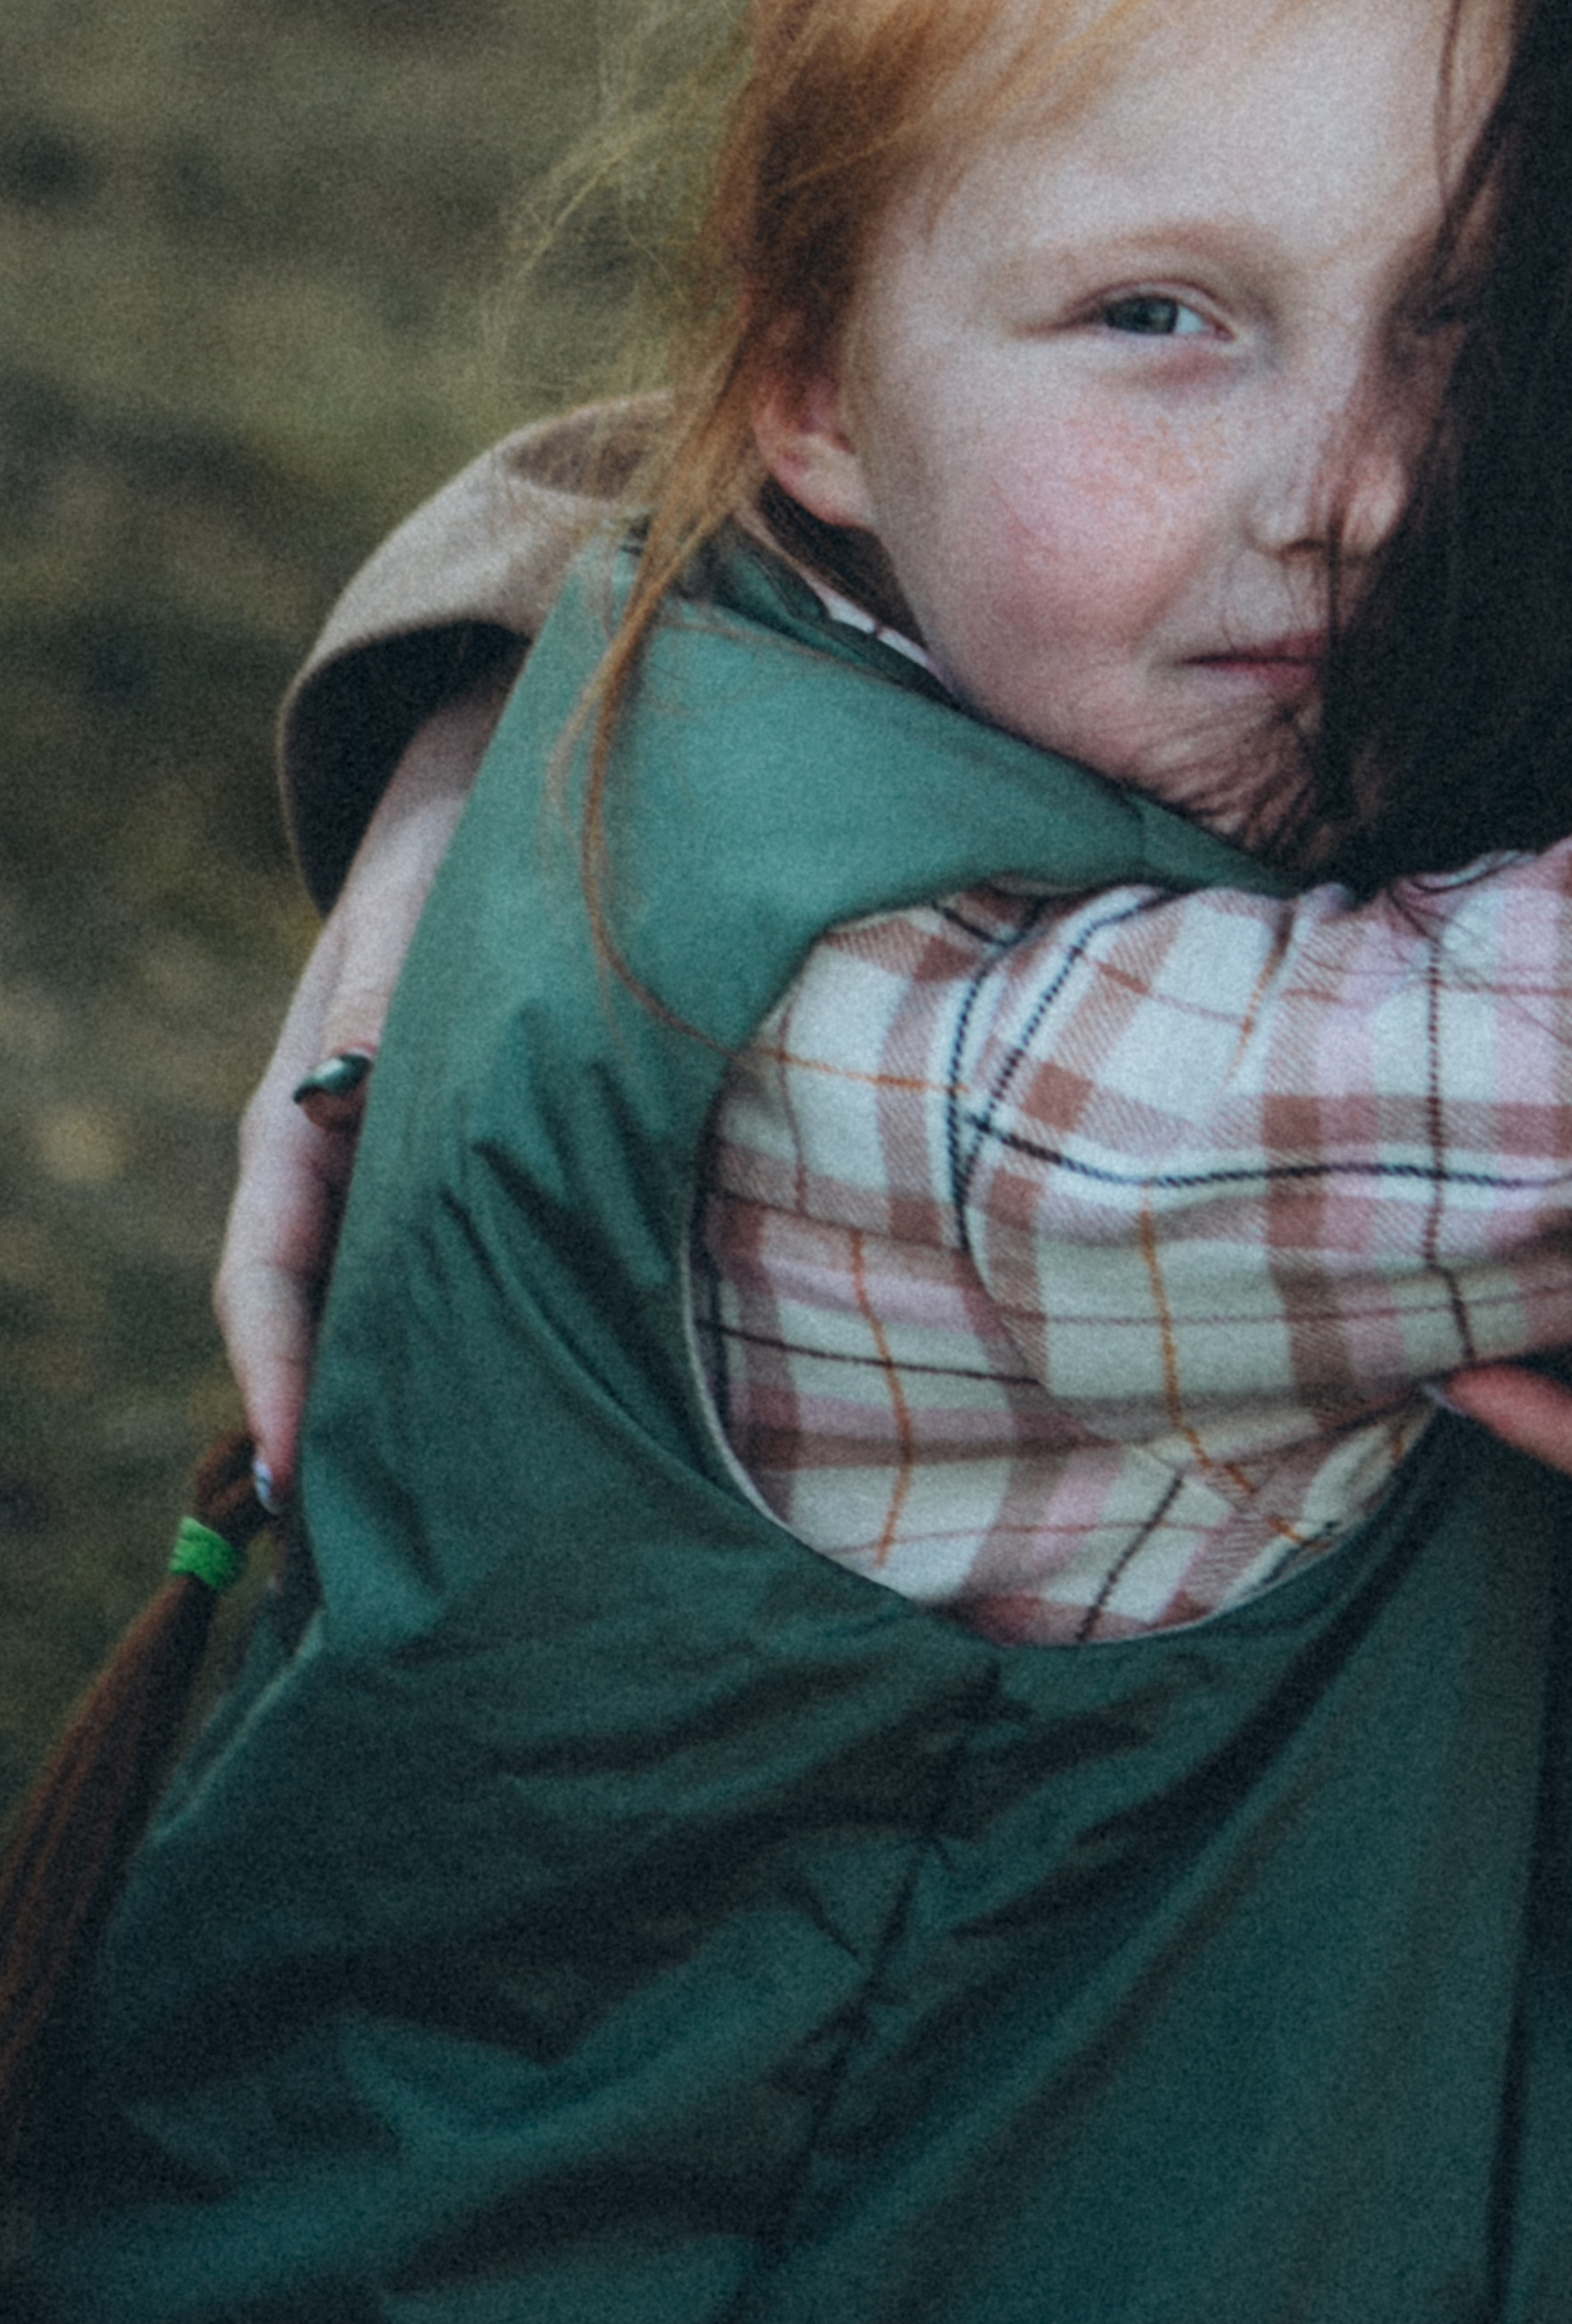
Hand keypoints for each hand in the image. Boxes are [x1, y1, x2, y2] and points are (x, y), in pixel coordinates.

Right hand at [213, 684, 505, 1496]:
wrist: (491, 795)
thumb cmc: (452, 845)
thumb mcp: (413, 902)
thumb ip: (375, 995)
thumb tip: (338, 1093)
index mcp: (294, 1118)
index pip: (263, 1270)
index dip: (272, 1375)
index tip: (286, 1477)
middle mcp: (334, 1162)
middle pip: (316, 1324)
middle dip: (333, 1436)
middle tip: (378, 1560)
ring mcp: (392, 1173)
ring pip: (379, 1311)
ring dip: (399, 1406)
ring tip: (450, 1527)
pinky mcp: (458, 1169)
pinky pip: (444, 1275)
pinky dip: (460, 1345)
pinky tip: (524, 1419)